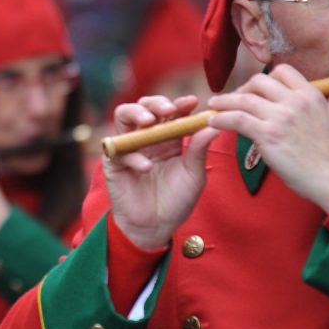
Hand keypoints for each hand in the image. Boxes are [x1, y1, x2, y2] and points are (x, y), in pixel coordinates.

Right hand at [104, 95, 218, 250]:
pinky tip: (147, 167)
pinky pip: (119, 149)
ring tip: (149, 122)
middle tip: (169, 110)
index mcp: (168, 138)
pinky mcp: (114, 162)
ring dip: (136, 113)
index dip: (179, 104)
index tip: (191, 102)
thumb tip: (214, 124)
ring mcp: (129, 147)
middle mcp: (148, 138)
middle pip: (145, 106)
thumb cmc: (176, 200)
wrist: (156, 227)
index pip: (171, 112)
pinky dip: (133, 155)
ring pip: (124, 116)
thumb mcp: (194, 174)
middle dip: (156, 103)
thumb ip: (199, 148)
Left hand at [206, 65, 328, 211]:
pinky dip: (221, 118)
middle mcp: (295, 101)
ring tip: (213, 107)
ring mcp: (280, 117)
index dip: (264, 79)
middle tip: (233, 101)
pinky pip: (237, 119)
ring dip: (224, 102)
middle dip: (242, 89)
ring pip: (243, 99)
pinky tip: (212, 122)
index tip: (255, 91)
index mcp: (310, 95)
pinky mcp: (267, 135)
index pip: (282, 72)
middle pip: (258, 82)